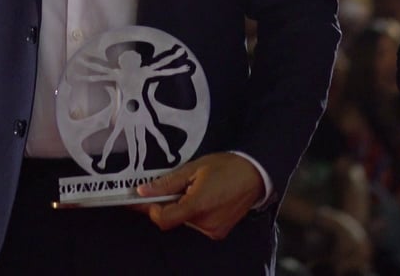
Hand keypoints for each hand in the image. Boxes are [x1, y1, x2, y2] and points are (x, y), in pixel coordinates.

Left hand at [136, 152, 264, 238]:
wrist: (255, 174)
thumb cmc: (227, 167)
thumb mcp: (193, 169)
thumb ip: (167, 183)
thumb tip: (143, 191)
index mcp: (198, 205)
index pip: (163, 219)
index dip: (151, 209)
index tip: (145, 198)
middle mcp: (205, 223)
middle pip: (173, 218)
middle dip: (170, 203)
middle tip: (179, 185)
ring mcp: (213, 229)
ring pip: (184, 221)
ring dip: (183, 207)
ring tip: (197, 189)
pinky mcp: (218, 232)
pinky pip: (197, 224)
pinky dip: (194, 212)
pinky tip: (205, 197)